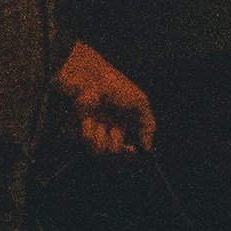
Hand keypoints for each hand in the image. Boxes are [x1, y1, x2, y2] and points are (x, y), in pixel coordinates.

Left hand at [56, 41, 155, 155]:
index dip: (130, 152)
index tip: (134, 151)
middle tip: (119, 143)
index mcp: (125, 120)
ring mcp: (96, 126)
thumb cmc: (117, 87)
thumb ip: (148, 126)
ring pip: (100, 150)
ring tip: (102, 128)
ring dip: (102, 141)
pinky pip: (87, 140)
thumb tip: (148, 148)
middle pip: (114, 152)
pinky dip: (89, 134)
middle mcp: (111, 125)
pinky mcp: (81, 125)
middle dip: (118, 151)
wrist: (92, 77)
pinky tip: (90, 121)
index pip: (128, 144)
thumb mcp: (140, 103)